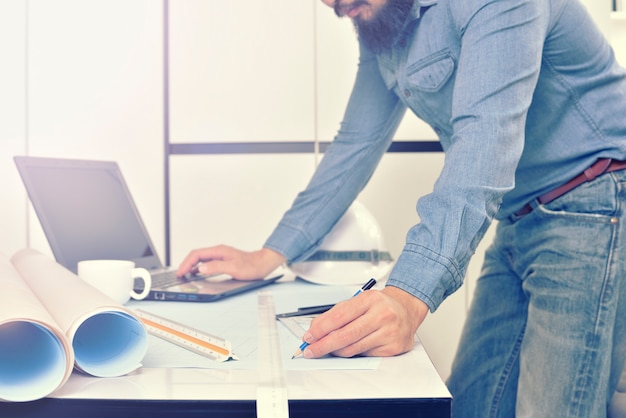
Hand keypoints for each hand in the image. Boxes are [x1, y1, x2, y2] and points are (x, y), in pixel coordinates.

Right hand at [176, 245, 285, 280]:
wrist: (262, 264)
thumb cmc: (251, 266)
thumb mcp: (233, 268)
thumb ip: (216, 267)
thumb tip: (200, 267)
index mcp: (219, 251)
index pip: (197, 254)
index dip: (186, 263)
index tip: (181, 272)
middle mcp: (218, 252)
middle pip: (196, 255)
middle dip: (186, 263)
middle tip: (179, 274)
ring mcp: (220, 255)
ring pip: (200, 258)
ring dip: (191, 265)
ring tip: (184, 274)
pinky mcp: (222, 260)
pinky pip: (206, 262)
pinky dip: (198, 267)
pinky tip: (196, 273)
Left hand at [301, 286, 428, 357]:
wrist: (407, 309)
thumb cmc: (380, 305)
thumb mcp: (358, 301)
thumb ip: (336, 313)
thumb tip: (315, 329)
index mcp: (370, 299)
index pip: (339, 316)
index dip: (320, 328)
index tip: (309, 337)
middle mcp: (382, 314)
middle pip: (345, 335)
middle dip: (323, 345)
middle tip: (311, 350)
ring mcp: (389, 332)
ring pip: (353, 348)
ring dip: (335, 351)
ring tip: (327, 349)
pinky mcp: (394, 347)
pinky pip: (365, 354)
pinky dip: (353, 352)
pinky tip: (351, 347)